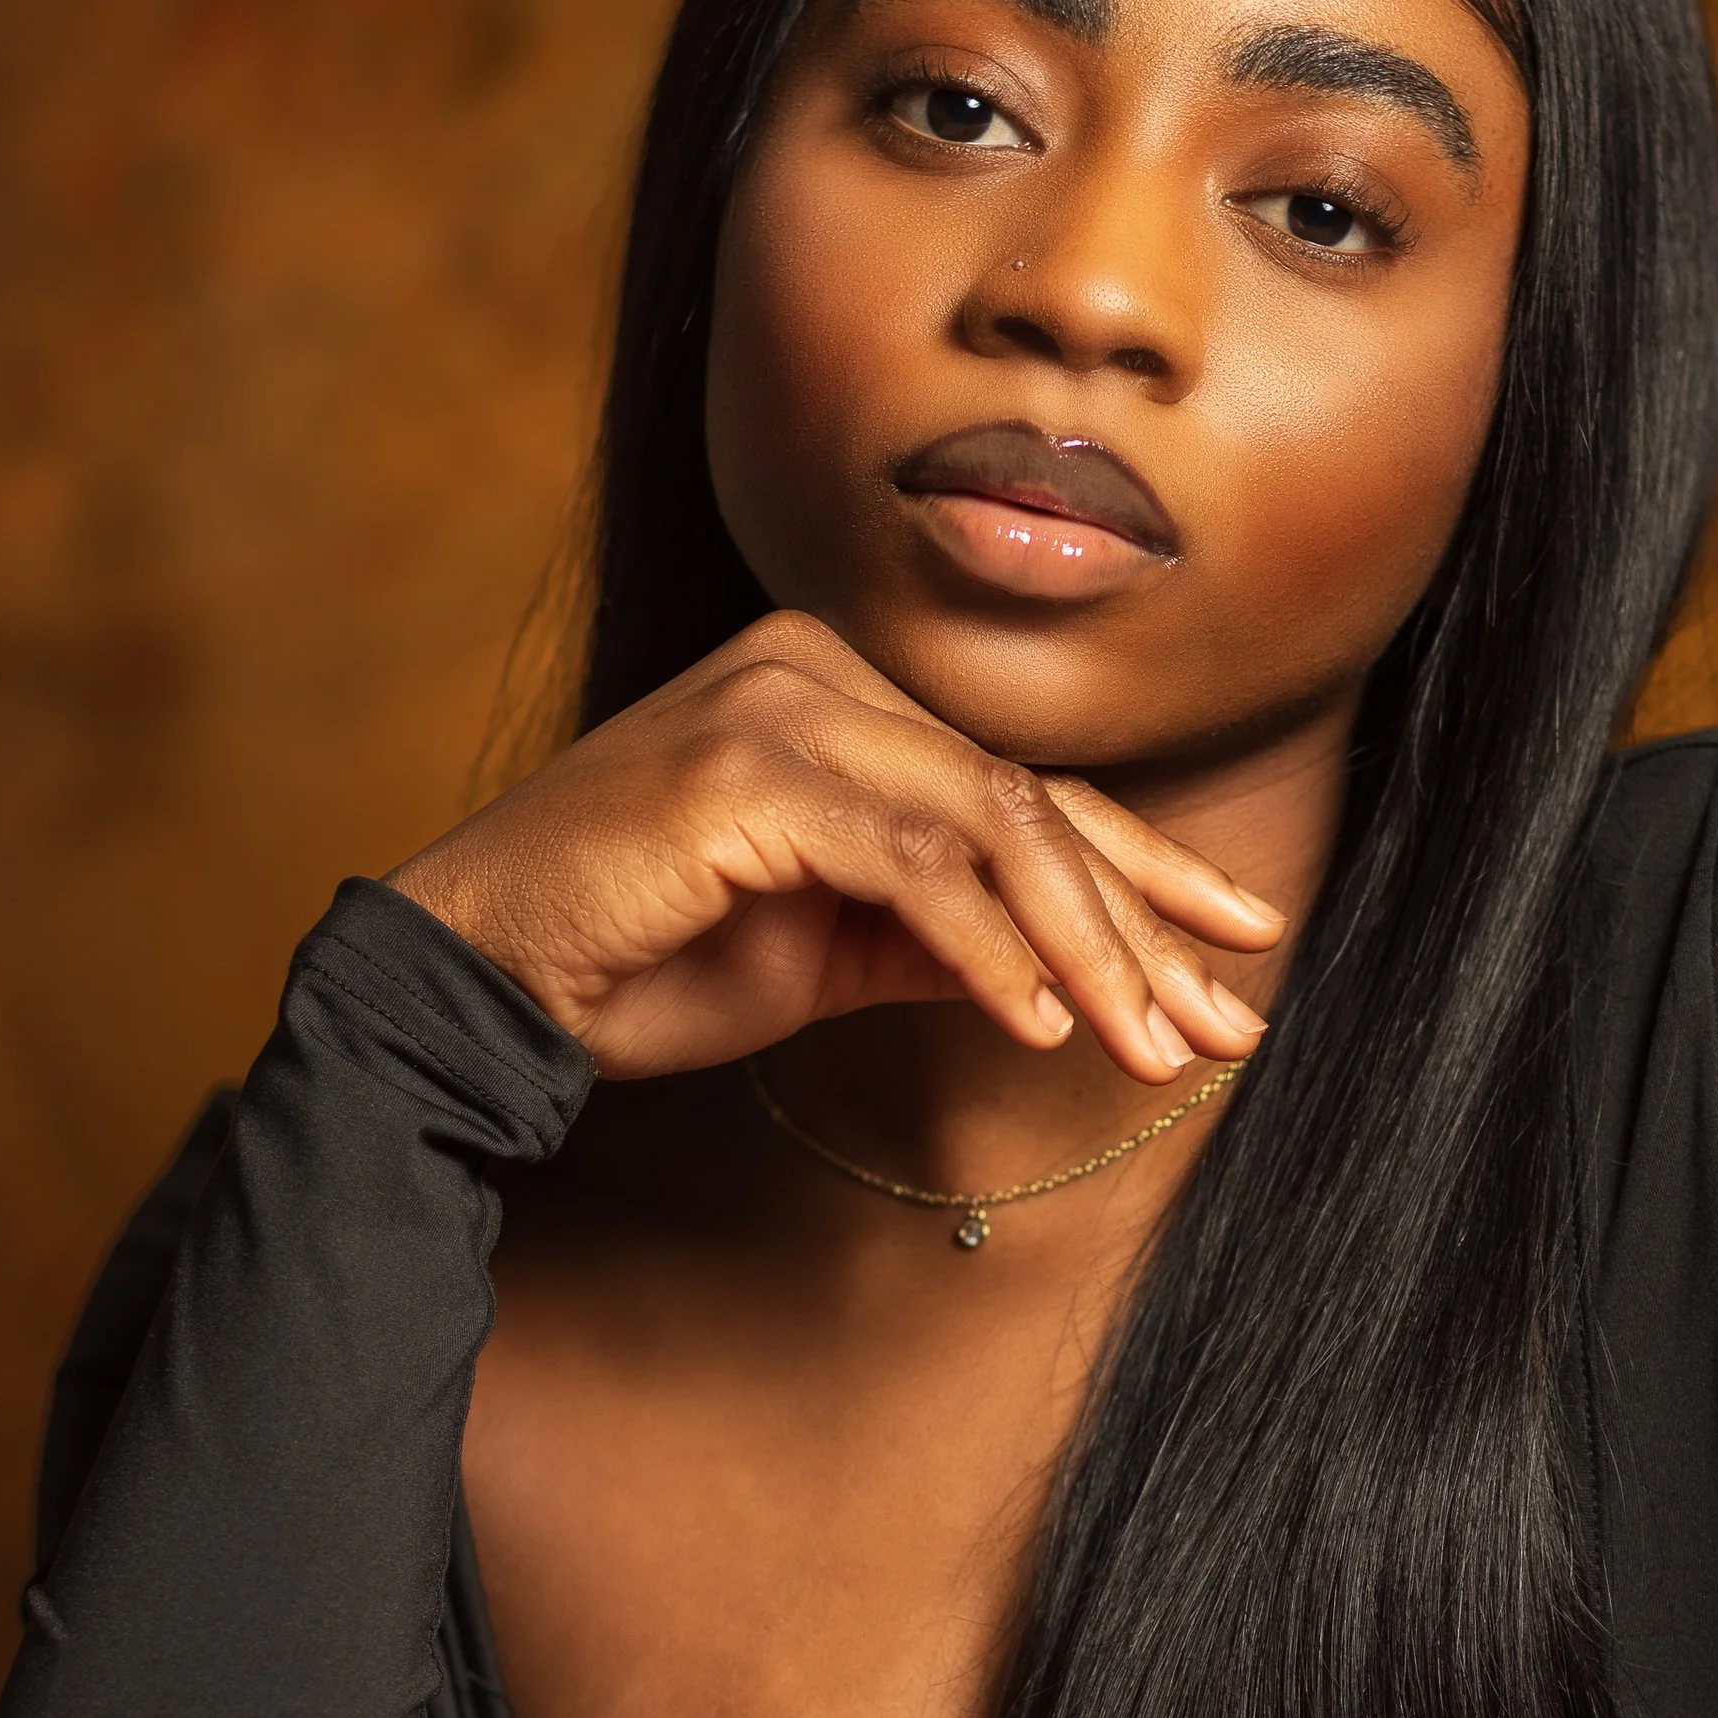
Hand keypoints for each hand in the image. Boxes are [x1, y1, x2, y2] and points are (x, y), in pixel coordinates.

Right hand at [388, 610, 1282, 1081]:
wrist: (476, 981)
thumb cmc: (638, 958)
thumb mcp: (827, 949)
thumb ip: (942, 934)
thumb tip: (1078, 972)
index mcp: (836, 689)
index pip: (1023, 789)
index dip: (1145, 876)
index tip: (1240, 951)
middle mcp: (815, 669)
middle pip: (1028, 802)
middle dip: (1145, 922)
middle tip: (1228, 1022)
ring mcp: (780, 704)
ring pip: (993, 828)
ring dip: (1088, 951)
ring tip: (1153, 1048)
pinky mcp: (749, 769)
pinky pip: (915, 867)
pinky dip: (992, 952)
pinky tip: (1040, 1026)